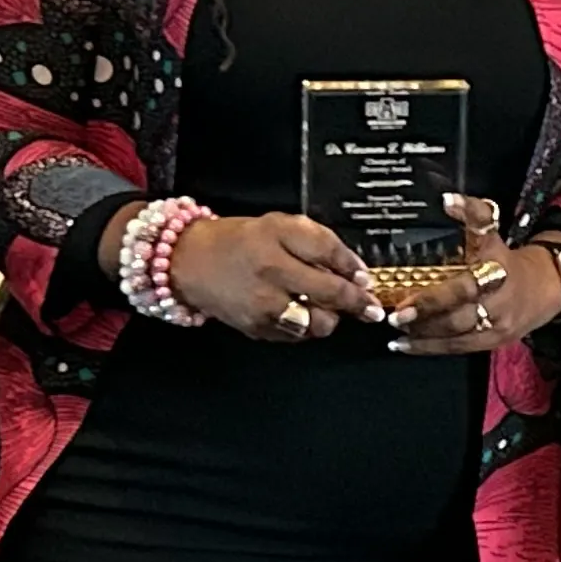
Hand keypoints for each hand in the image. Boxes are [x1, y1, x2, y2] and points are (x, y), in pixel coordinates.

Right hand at [171, 212, 383, 340]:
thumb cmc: (238, 242)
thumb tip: (354, 269)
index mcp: (276, 241)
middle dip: (357, 303)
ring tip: (327, 308)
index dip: (353, 269)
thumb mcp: (278, 225)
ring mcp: (263, 307)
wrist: (190, 262)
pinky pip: (297, 336)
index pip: (328, 253)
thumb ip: (318, 241)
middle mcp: (270, 276)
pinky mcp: (257, 329)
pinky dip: (307, 327)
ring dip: (330, 318)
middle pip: (329, 294)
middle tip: (370, 307)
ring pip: (317, 323)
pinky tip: (302, 313)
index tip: (366, 279)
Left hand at [390, 196, 560, 354]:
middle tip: (396, 315)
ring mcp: (497, 324)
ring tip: (396, 332)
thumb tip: (447, 199)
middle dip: (426, 315)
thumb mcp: (493, 235)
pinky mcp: (494, 342)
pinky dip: (431, 348)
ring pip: (457, 335)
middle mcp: (497, 299)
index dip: (437, 293)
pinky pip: (459, 348)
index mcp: (495, 269)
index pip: (466, 285)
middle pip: (458, 312)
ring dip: (424, 335)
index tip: (408, 297)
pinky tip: (406, 346)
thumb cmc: (507, 261)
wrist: (548, 286)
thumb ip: (474, 214)